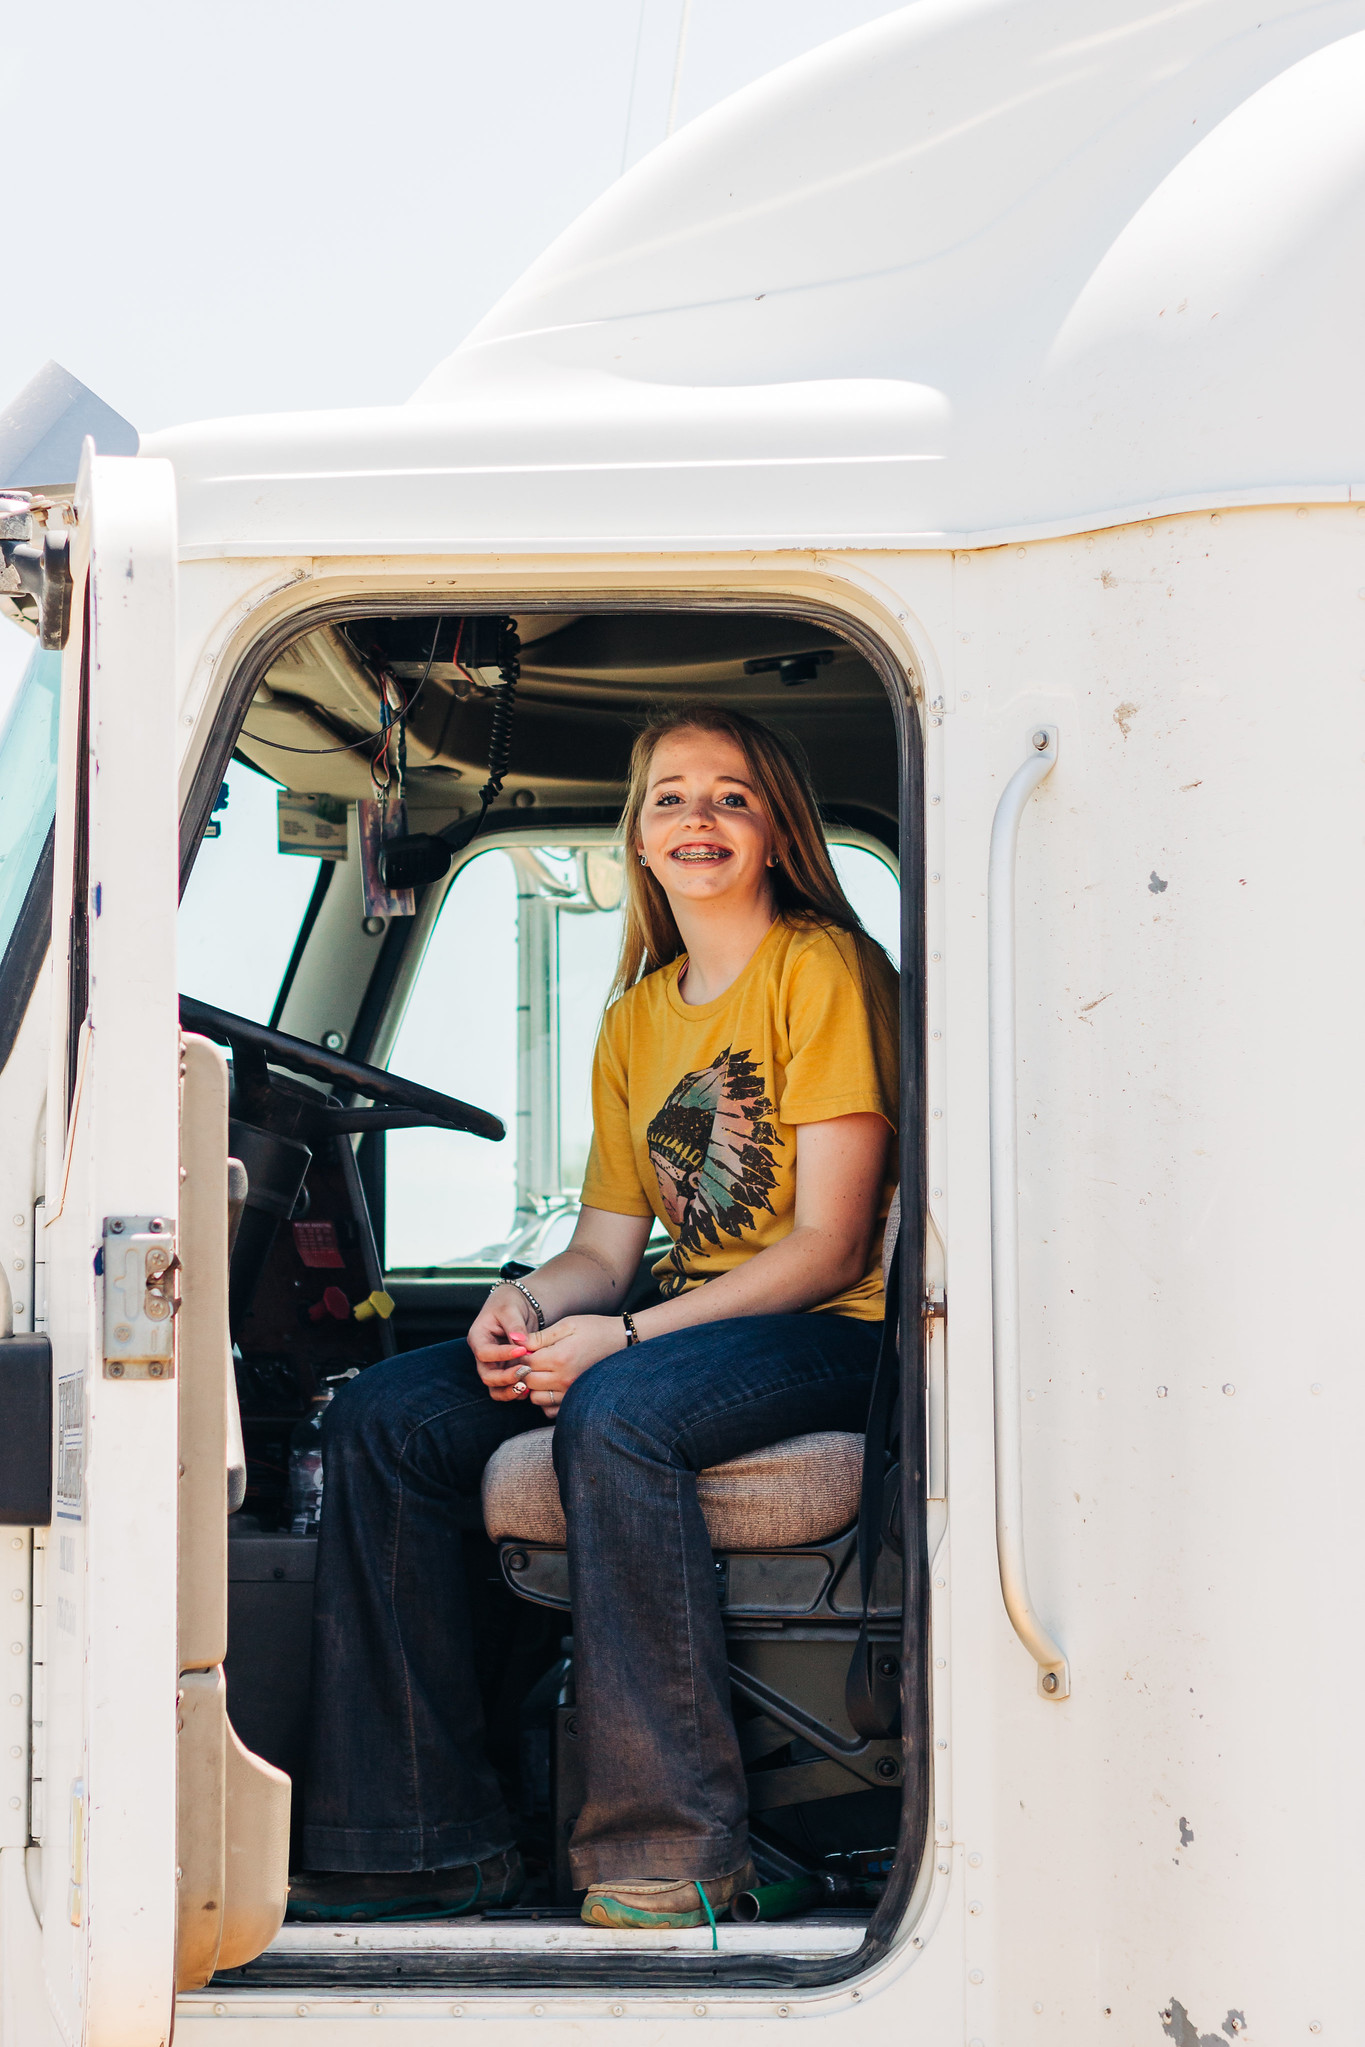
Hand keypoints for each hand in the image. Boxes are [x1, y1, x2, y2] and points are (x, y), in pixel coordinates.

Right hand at [470, 1285, 541, 1402]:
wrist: (518, 1305)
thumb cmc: (510, 1303)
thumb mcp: (511, 1309)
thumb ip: (515, 1325)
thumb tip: (520, 1342)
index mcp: (478, 1337)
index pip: (484, 1353)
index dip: (501, 1355)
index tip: (522, 1350)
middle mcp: (483, 1355)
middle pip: (487, 1376)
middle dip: (505, 1378)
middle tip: (526, 1372)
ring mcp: (493, 1365)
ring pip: (495, 1388)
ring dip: (510, 1390)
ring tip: (527, 1387)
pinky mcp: (505, 1371)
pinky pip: (507, 1388)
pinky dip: (517, 1391)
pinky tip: (531, 1388)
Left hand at [519, 1315, 627, 1418]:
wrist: (623, 1341)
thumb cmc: (595, 1329)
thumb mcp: (567, 1324)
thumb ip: (540, 1336)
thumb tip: (516, 1340)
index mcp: (560, 1358)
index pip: (525, 1363)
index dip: (521, 1355)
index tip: (526, 1348)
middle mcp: (564, 1379)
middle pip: (527, 1381)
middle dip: (524, 1371)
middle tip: (532, 1359)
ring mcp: (571, 1392)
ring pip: (535, 1398)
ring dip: (533, 1386)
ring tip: (541, 1372)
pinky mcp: (576, 1399)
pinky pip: (550, 1410)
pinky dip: (545, 1400)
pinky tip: (550, 1385)